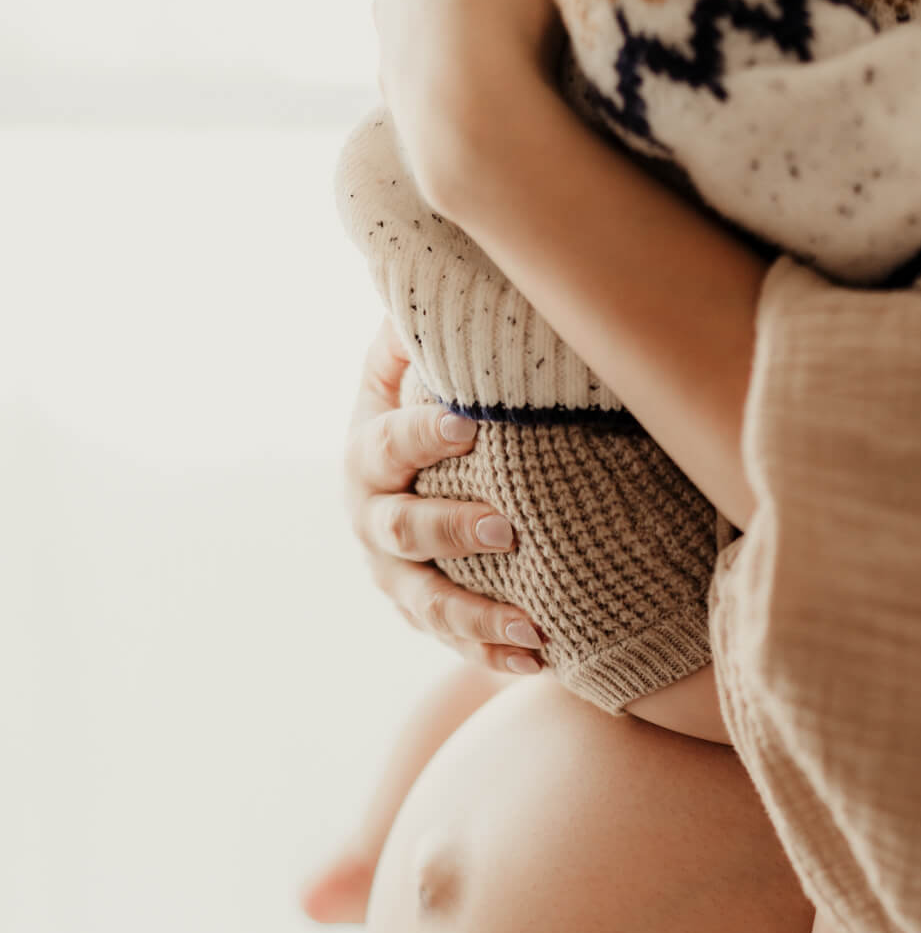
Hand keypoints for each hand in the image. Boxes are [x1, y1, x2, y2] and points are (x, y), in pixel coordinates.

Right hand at [344, 319, 545, 672]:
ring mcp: (394, 576)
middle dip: (452, 531)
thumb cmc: (431, 405)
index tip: (468, 424)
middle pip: (404, 531)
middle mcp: (372, 520)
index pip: (388, 442)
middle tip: (506, 528)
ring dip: (478, 617)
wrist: (414, 477)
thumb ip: (421, 330)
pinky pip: (455, 643)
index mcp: (368, 453)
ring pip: (428, 604)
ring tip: (533, 628)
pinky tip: (540, 659)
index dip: (422, 434)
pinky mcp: (422, 616)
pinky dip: (494, 656)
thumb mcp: (412, 364)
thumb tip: (440, 273)